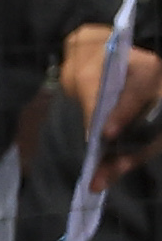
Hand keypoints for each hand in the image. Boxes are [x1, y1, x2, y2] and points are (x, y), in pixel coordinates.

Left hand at [59, 23, 161, 190]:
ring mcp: (159, 110)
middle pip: (153, 126)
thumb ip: (91, 101)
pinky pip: (144, 146)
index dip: (123, 115)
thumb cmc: (93, 62)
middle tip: (103, 172)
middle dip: (130, 153)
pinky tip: (104, 177)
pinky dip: (125, 162)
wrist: (100, 58)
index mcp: (148, 69)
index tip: (106, 134)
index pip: (138, 94)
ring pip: (151, 142)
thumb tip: (94, 138)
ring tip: (99, 182)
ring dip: (126, 164)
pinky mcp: (152, 127)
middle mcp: (161, 91)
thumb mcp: (86, 74)